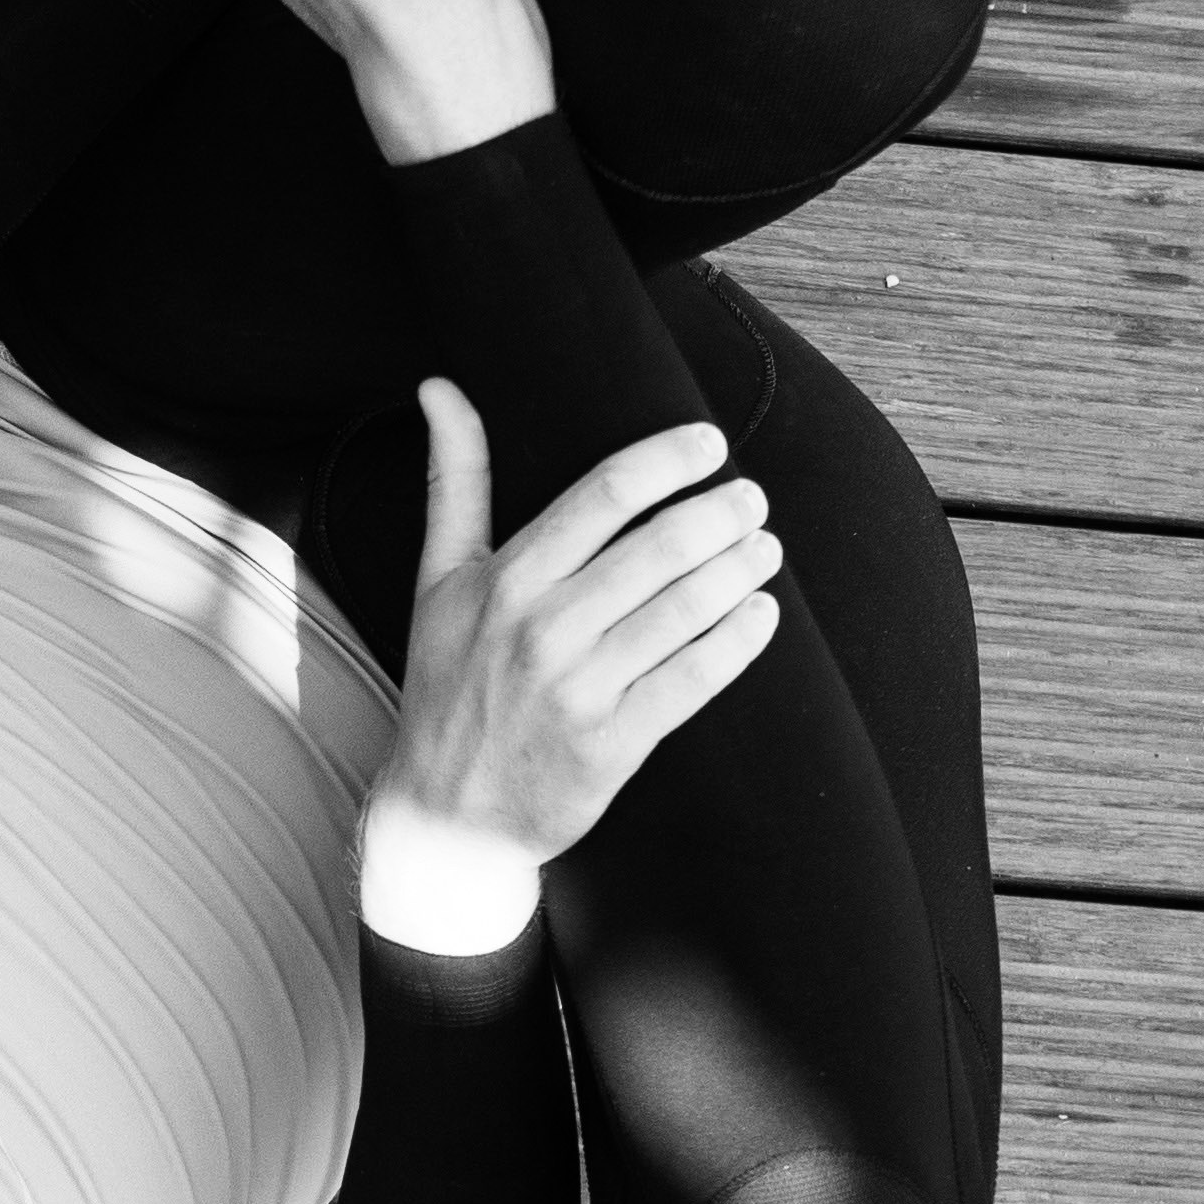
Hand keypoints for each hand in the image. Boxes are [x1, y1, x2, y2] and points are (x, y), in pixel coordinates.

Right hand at [373, 392, 779, 883]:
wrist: (446, 816)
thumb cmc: (449, 686)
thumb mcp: (439, 580)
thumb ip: (454, 481)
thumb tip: (440, 387)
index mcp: (504, 579)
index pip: (603, 494)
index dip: (668, 460)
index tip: (709, 444)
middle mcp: (541, 629)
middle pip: (659, 548)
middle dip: (721, 514)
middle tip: (751, 499)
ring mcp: (579, 689)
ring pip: (684, 609)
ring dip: (740, 569)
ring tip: (764, 548)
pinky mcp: (612, 744)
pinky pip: (693, 679)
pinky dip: (737, 640)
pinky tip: (762, 614)